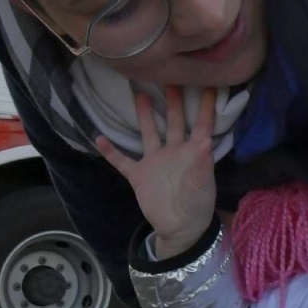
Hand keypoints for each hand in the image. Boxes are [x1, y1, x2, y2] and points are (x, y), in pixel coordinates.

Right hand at [97, 85, 217, 257]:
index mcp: (193, 153)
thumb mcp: (203, 185)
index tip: (209, 82)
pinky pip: (122, 161)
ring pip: (149, 133)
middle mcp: (174, 152)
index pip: (201, 124)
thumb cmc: (198, 206)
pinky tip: (98, 138)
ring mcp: (155, 162)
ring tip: (140, 95)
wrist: (180, 229)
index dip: (205, 105)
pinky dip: (111, 151)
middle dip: (174, 101)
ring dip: (145, 116)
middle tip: (171, 77)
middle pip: (175, 121)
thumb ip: (203, 164)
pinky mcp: (139, 176)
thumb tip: (207, 141)